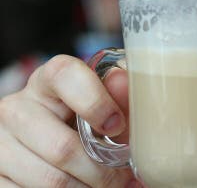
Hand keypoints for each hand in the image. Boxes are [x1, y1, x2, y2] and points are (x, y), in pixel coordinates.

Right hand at [0, 55, 136, 186]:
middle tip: (124, 178)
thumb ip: (117, 96)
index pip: (64, 75)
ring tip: (105, 187)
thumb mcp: (100, 104)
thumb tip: (124, 82)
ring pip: (50, 180)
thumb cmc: (80, 119)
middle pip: (63, 147)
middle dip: (102, 171)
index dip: (95, 102)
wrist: (43, 143)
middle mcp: (15, 109)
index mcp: (46, 81)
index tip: (117, 126)